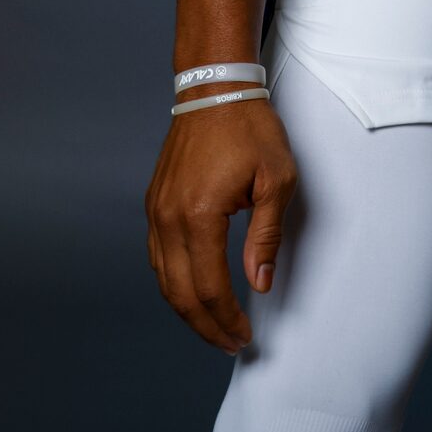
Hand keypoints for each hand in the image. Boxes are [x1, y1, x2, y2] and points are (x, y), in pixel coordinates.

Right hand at [144, 95, 299, 352]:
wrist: (216, 89)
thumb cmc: (250, 128)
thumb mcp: (277, 180)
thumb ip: (265, 237)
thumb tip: (259, 283)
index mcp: (198, 214)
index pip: (207, 287)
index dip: (225, 319)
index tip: (243, 336)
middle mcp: (168, 217)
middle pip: (179, 293)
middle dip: (204, 325)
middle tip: (229, 342)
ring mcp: (156, 210)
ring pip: (163, 279)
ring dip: (186, 309)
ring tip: (213, 326)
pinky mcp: (154, 203)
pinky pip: (158, 256)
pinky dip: (173, 283)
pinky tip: (192, 291)